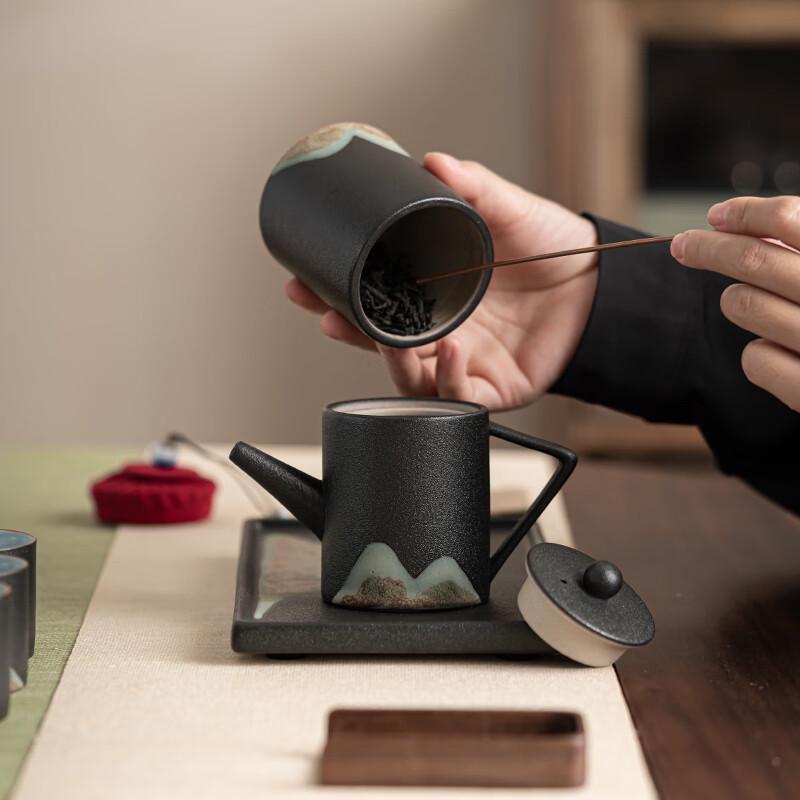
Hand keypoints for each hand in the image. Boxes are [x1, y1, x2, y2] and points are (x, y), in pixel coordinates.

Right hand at [287, 153, 598, 409]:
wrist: (605, 285)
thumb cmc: (555, 251)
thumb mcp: (509, 211)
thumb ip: (473, 187)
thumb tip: (432, 161)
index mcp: (437, 294)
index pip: (376, 301)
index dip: (340, 296)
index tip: (308, 283)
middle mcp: (444, 331)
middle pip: (380, 344)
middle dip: (348, 332)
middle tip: (326, 311)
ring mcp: (466, 362)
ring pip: (411, 378)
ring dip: (393, 361)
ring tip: (388, 335)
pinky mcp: (494, 388)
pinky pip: (459, 399)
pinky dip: (450, 380)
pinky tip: (451, 353)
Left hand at [671, 196, 799, 411]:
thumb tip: (745, 226)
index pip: (791, 219)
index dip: (746, 213)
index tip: (715, 216)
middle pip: (755, 259)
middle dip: (709, 248)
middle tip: (682, 245)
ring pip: (744, 304)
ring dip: (737, 300)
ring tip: (753, 305)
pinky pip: (754, 359)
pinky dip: (757, 354)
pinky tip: (778, 354)